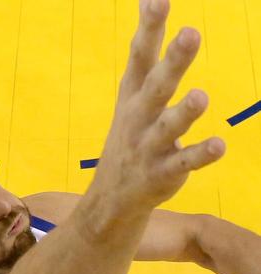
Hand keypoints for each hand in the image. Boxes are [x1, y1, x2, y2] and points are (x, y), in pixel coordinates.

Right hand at [92, 0, 225, 209]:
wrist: (110, 198)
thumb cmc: (129, 135)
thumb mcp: (131, 94)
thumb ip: (145, 53)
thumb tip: (149, 0)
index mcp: (132, 95)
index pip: (140, 57)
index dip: (149, 29)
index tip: (158, 0)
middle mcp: (138, 118)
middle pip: (155, 87)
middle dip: (172, 62)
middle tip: (191, 34)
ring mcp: (148, 147)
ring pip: (167, 127)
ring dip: (183, 113)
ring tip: (200, 96)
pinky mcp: (162, 174)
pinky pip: (183, 162)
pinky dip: (200, 154)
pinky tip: (219, 145)